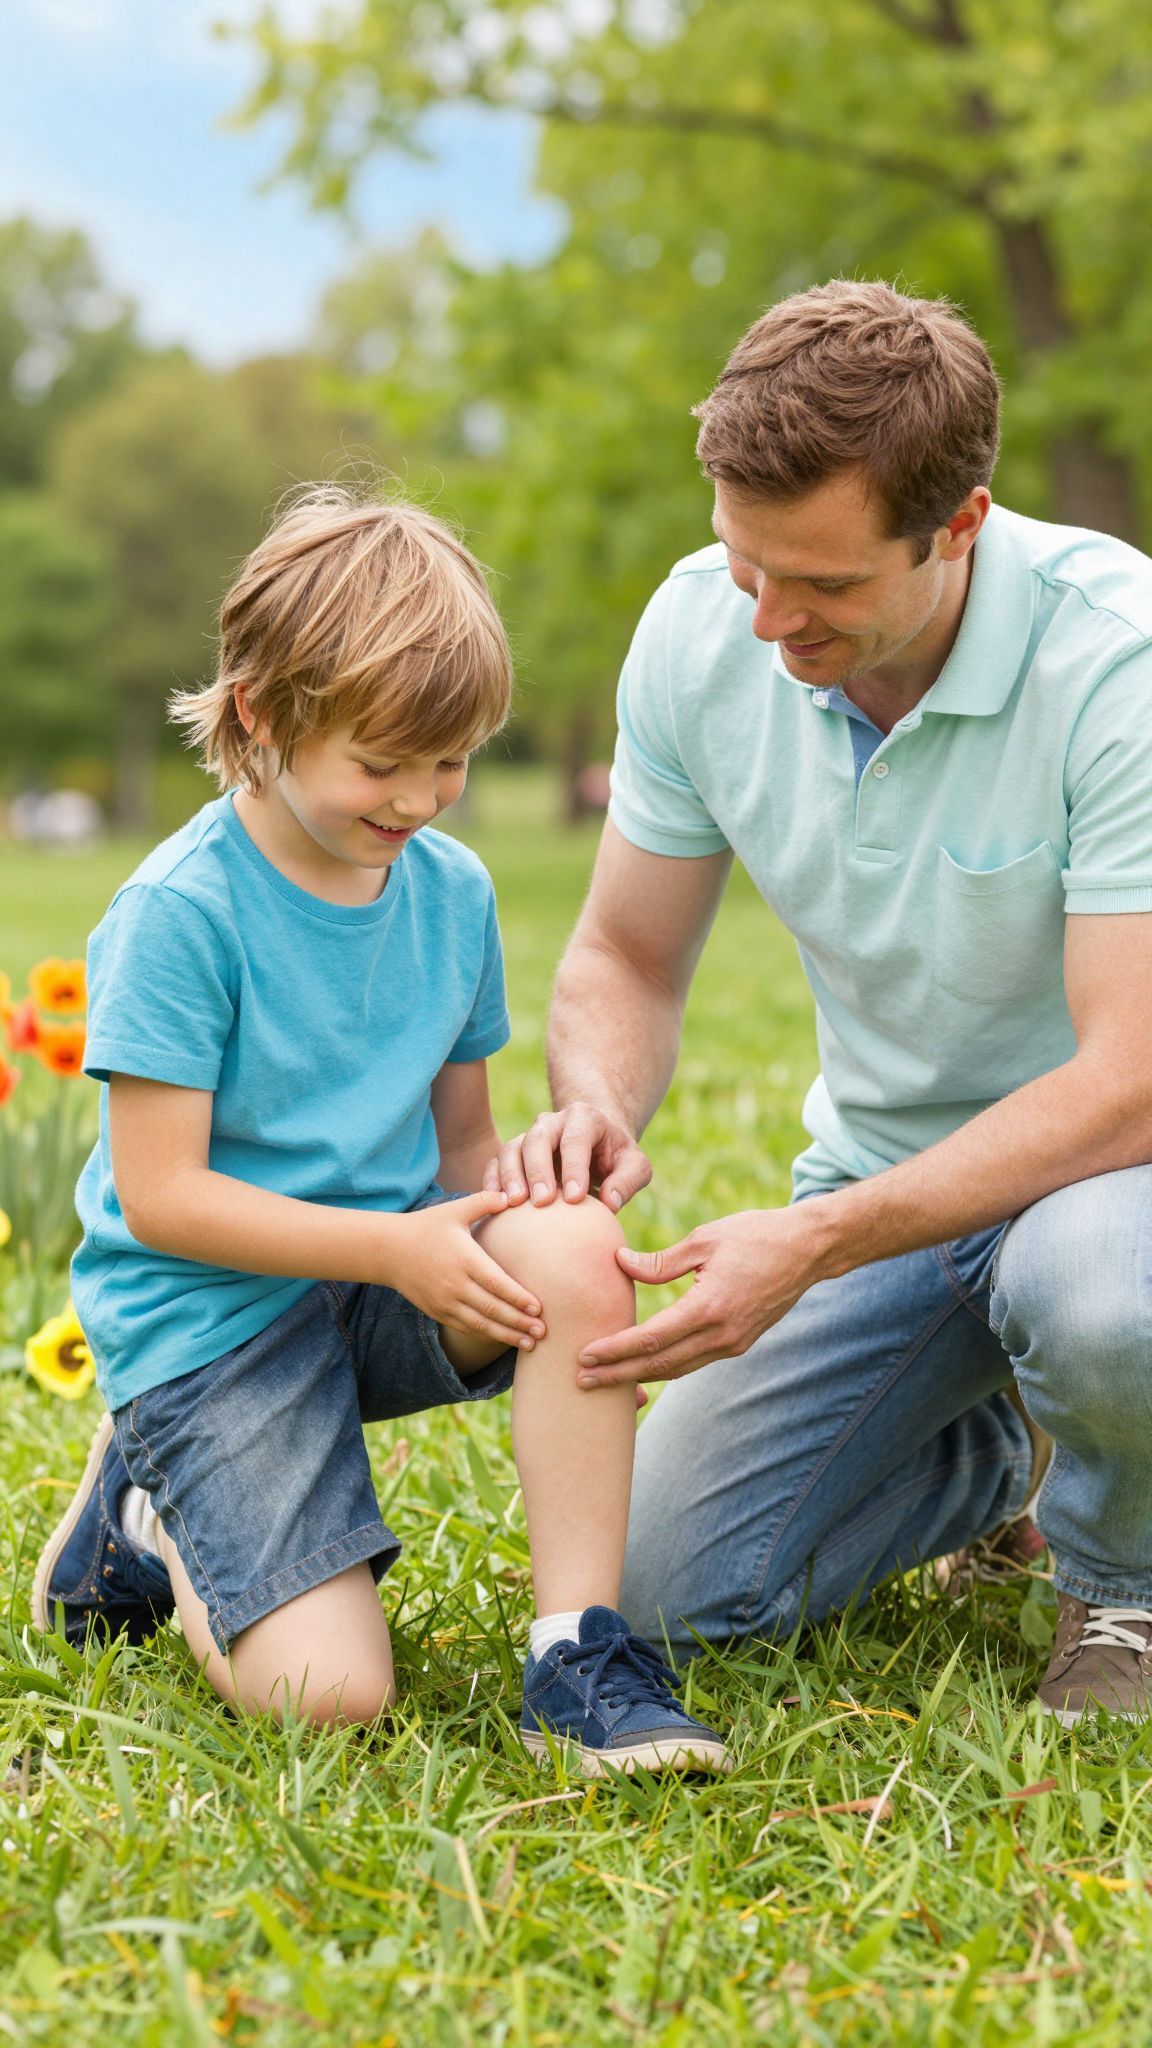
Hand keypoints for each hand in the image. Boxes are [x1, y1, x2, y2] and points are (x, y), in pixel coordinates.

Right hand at [393, 1191, 546, 1349]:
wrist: (388, 1250)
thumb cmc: (427, 1227)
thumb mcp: (454, 1210)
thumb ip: (484, 1201)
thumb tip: (511, 1195)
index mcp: (465, 1259)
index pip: (497, 1283)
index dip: (518, 1298)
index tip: (539, 1307)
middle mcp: (456, 1284)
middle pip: (492, 1309)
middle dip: (519, 1322)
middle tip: (543, 1331)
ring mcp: (445, 1301)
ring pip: (480, 1324)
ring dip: (507, 1335)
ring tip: (529, 1344)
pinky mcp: (438, 1312)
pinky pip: (466, 1328)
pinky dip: (486, 1335)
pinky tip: (504, 1339)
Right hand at [483, 1101, 651, 1211]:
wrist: (595, 1145)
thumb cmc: (617, 1158)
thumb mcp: (635, 1165)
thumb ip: (628, 1180)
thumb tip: (610, 1203)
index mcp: (585, 1119)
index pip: (576, 1139)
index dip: (574, 1167)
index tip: (574, 1198)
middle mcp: (553, 1122)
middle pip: (538, 1139)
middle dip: (538, 1170)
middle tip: (541, 1202)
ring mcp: (530, 1135)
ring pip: (512, 1148)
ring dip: (510, 1175)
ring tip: (513, 1203)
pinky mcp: (514, 1152)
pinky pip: (496, 1161)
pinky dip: (492, 1179)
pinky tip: (494, 1202)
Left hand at [575, 1206, 828, 1386]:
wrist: (809, 1249)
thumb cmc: (756, 1235)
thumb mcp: (705, 1239)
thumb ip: (661, 1261)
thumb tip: (619, 1263)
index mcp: (710, 1306)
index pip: (651, 1338)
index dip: (615, 1350)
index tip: (584, 1355)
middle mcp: (723, 1334)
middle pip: (660, 1364)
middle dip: (618, 1375)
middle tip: (580, 1380)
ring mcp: (734, 1343)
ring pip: (677, 1369)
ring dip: (639, 1376)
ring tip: (603, 1379)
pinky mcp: (739, 1342)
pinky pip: (694, 1362)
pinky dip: (664, 1367)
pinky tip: (642, 1365)